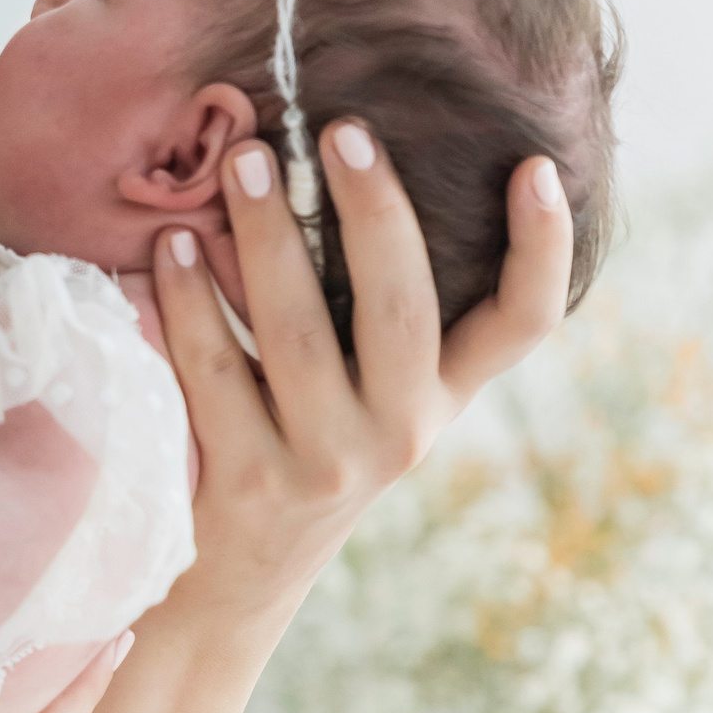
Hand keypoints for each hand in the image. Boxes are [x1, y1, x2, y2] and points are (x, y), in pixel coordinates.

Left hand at [155, 124, 572, 612]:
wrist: (231, 582)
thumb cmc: (294, 447)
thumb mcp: (361, 394)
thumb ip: (371, 312)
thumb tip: (348, 162)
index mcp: (440, 399)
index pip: (521, 327)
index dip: (543, 251)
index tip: (537, 167)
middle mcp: (400, 432)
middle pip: (404, 306)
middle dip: (375, 209)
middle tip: (340, 129)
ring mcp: (325, 462)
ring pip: (299, 330)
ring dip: (266, 235)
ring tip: (242, 162)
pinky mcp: (246, 483)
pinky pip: (213, 370)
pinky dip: (189, 299)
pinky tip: (170, 247)